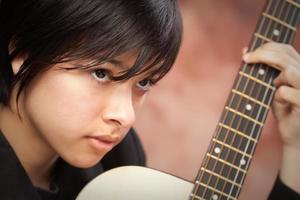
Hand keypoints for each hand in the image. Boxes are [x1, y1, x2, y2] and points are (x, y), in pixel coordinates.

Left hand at [243, 42, 299, 191]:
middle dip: (262, 54)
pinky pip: (284, 92)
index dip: (267, 47)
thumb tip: (244, 51)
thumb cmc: (284, 110)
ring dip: (275, 79)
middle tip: (246, 59)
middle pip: (286, 55)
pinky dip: (277, 97)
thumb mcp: (270, 87)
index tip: (248, 54)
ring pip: (289, 71)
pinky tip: (282, 104)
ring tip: (274, 88)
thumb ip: (263, 70)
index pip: (286, 49)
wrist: (294, 135)